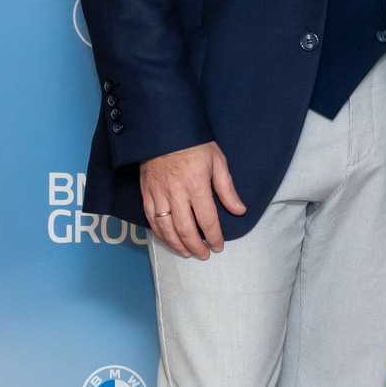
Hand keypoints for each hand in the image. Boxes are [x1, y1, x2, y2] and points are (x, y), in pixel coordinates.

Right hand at [140, 140, 246, 259]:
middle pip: (186, 228)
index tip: (218, 246)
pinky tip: (168, 240)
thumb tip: (239, 210)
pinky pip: (151, 220)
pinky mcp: (146, 194)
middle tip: (204, 255)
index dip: (214, 236)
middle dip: (196, 246)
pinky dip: (160, 234)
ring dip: (177, 244)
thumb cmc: (195, 145)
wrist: (164, 132)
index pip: (207, 219)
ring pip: (166, 228)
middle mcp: (176, 193)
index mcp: (197, 185)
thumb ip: (227, 189)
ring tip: (188, 253)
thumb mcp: (217, 161)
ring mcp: (159, 195)